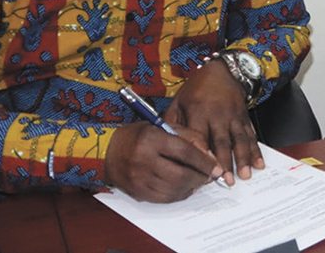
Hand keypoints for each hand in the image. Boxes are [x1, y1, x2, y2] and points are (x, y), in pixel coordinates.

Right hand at [104, 121, 218, 202]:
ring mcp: (139, 179)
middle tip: (210, 176)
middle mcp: (143, 160)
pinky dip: (179, 194)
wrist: (108, 152)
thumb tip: (210, 156)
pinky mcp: (137, 193)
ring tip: (199, 181)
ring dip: (192, 187)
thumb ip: (189, 137)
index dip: (204, 162)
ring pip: (173, 189)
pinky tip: (186, 187)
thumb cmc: (139, 136)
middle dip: (200, 177)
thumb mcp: (163, 126)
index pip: (184, 152)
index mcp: (151, 139)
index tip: (217, 167)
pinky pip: (164, 198)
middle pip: (180, 175)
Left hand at [163, 60, 264, 185]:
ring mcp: (233, 116)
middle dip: (226, 163)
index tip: (203, 174)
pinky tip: (259, 163)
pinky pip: (251, 135)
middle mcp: (217, 114)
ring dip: (243, 159)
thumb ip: (172, 123)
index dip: (202, 157)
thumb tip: (166, 146)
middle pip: (222, 142)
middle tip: (228, 182)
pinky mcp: (244, 117)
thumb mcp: (178, 101)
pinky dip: (256, 150)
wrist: (221, 70)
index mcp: (198, 111)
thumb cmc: (196, 89)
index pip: (200, 138)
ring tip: (245, 175)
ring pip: (239, 140)